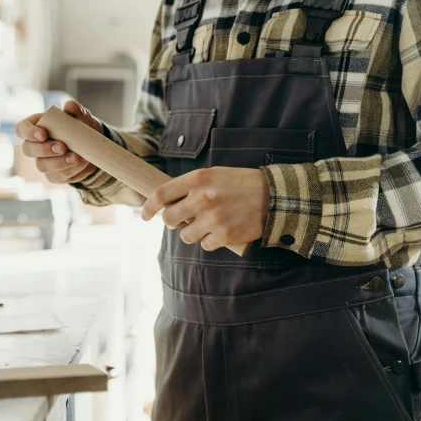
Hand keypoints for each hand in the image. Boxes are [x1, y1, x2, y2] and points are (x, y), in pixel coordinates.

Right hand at [16, 101, 102, 183]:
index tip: (43, 134)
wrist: (93, 146)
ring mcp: (43, 162)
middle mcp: (35, 145)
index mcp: (36, 127)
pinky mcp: (54, 175)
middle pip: (28, 150)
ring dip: (59, 162)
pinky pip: (57, 176)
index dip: (28, 132)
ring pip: (42, 166)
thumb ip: (75, 110)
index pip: (22, 129)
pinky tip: (82, 163)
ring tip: (77, 157)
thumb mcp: (81, 116)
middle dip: (44, 149)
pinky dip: (70, 171)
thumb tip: (70, 106)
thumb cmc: (80, 127)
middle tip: (62, 147)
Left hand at [141, 167, 268, 250]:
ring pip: (185, 236)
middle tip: (186, 219)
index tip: (145, 216)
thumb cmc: (241, 184)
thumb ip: (190, 187)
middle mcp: (202, 198)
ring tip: (210, 223)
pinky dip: (211, 241)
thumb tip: (166, 205)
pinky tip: (223, 230)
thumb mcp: (214, 175)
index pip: (160, 194)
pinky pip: (204, 245)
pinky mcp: (224, 235)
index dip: (148, 207)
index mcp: (197, 179)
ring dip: (193, 232)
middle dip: (174, 222)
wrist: (275, 196)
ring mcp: (213, 218)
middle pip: (169, 219)